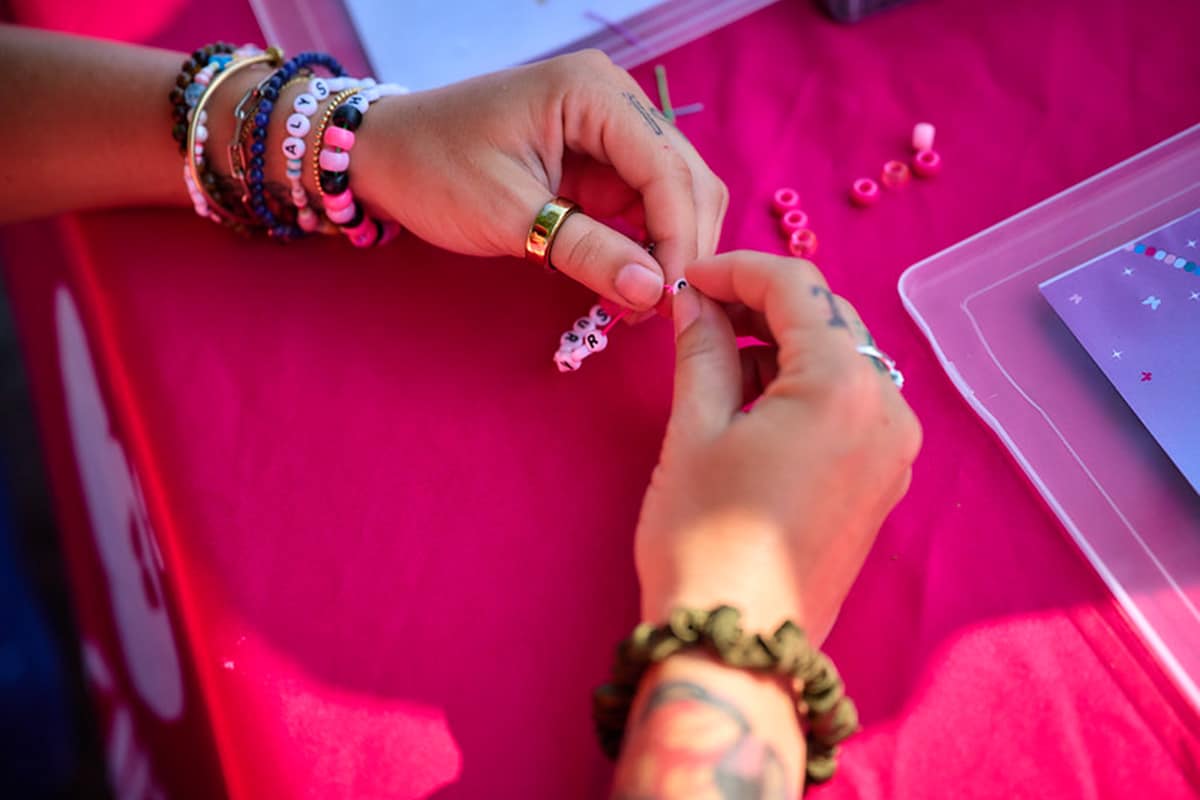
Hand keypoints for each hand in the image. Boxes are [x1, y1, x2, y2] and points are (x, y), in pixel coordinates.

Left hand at [353, 50, 727, 312]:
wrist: (387, 156)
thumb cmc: (434, 170)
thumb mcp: (508, 215)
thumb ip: (586, 251)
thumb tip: (654, 293)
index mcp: (592, 92)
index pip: (666, 168)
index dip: (678, 237)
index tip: (670, 298)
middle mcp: (615, 100)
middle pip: (686, 177)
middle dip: (682, 245)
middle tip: (661, 310)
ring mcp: (612, 130)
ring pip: (676, 193)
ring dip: (670, 248)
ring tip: (644, 303)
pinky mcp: (601, 161)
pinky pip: (646, 205)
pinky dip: (647, 246)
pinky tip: (632, 284)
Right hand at [634, 251, 920, 642]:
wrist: (739, 647)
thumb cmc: (704, 539)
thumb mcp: (694, 432)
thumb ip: (701, 350)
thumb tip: (693, 302)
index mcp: (844, 387)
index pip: (797, 288)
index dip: (736, 269)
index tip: (688, 280)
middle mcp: (888, 410)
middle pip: (828, 320)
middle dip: (761, 305)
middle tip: (697, 314)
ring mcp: (894, 451)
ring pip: (841, 362)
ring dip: (782, 347)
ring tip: (715, 366)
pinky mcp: (883, 481)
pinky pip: (849, 406)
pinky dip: (803, 389)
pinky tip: (752, 406)